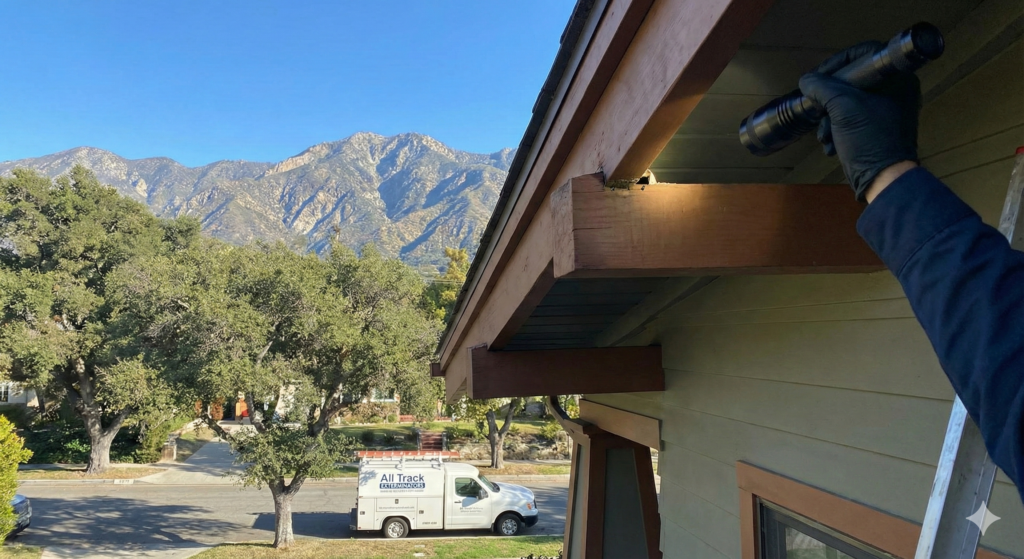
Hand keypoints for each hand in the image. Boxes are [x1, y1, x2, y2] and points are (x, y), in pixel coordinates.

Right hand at [799, 42, 921, 199]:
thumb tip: (806, 80)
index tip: (817, 77)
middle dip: (830, 97)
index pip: (864, 53)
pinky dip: (839, 127)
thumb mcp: (842, 107)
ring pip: (851, 100)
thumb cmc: (868, 138)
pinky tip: (830, 143)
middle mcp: (898, 89)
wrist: (883, 178)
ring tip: (823, 134)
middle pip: (854, 79)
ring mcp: (890, 109)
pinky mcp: (881, 127)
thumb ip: (822, 87)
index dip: (837, 62)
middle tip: (817, 108)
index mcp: (898, 78)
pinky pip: (855, 117)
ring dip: (831, 116)